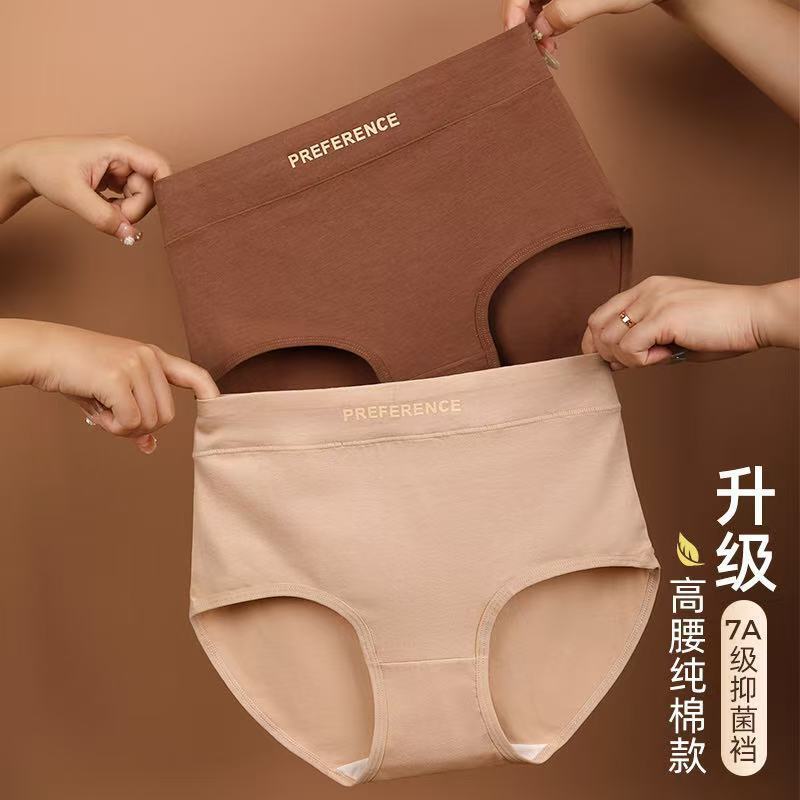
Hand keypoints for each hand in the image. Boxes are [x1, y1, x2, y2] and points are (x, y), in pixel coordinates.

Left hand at [0, 135, 170, 244]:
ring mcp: (124, 168)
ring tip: (102, 209)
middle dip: (134, 210)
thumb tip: (130, 235)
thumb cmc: (46, 168)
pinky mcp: (119, 178)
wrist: (28, 166)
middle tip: (111, 216)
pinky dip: (120, 211)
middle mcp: (127, 156)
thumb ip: (103, 217)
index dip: (165, 189)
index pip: (160, 167)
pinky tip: (103, 206)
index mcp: (121, 148)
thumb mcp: (73, 195)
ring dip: (126, 212)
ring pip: (142, 199)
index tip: (157, 212)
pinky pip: (132, 201)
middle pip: (151, 190)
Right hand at [0, 319, 218, 453]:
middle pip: (167, 416)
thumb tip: (150, 445)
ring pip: (149, 421)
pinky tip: (97, 409)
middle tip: (114, 417)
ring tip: (103, 408)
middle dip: (141, 427)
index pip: (193, 374)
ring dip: (124, 428)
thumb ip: (136, 415)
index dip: (209, 392)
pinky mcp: (118, 377)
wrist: (46, 352)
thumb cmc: (80, 374)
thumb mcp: (112, 394)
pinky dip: (113, 427)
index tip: (219, 406)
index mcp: (154, 357)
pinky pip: (131, 422)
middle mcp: (150, 358)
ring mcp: (135, 365)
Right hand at [502, 1, 656, 51]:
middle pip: (522, 1)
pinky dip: (544, 29)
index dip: (512, 13)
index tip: (514, 38)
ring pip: (530, 8)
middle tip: (535, 50)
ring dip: (533, 31)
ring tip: (547, 48)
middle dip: (524, 26)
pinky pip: (543, 11)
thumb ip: (569, 11)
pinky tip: (552, 40)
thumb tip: (541, 29)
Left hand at [581, 276, 799, 369]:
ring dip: (628, 358)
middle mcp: (646, 290)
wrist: (756, 316)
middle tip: (640, 361)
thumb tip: (614, 362)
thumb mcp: (672, 332)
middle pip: (597, 327)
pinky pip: (630, 347)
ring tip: (659, 356)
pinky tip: (666, 356)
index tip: (612, 361)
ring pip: (609, 339)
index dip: (596, 343)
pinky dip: (641, 361)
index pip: (600, 315)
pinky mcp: (664, 316)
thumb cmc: (721, 328)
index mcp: (647, 289)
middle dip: (609, 353)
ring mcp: (653, 300)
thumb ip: (643, 341)